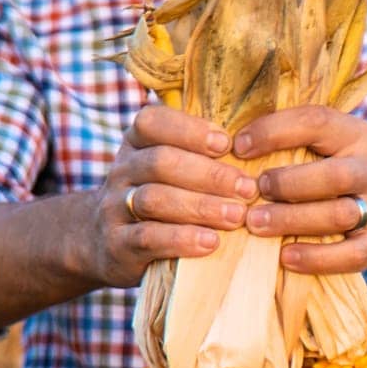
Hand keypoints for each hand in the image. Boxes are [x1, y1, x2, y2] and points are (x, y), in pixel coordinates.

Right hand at [83, 105, 258, 287]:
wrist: (105, 244)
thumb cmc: (160, 200)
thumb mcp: (170, 170)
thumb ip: (201, 155)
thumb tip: (261, 145)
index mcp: (137, 143)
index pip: (152, 122)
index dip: (189, 130)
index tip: (227, 144)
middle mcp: (122, 170)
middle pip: (161, 162)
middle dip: (209, 175)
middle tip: (248, 189)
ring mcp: (115, 207)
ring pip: (155, 199)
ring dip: (201, 207)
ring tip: (236, 216)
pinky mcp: (117, 245)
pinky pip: (147, 238)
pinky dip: (181, 239)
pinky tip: (211, 242)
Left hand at [232, 105, 366, 273]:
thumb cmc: (356, 167)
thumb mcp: (341, 141)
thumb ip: (301, 139)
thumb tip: (235, 145)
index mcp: (358, 135)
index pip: (316, 123)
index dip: (274, 132)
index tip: (239, 146)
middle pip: (331, 175)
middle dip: (286, 183)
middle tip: (252, 191)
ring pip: (338, 215)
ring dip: (292, 220)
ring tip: (255, 224)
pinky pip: (351, 256)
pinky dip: (317, 258)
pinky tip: (286, 257)